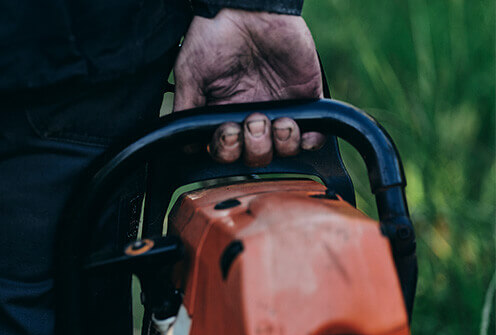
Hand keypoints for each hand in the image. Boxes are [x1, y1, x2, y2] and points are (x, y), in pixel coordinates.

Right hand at [173, 9, 325, 166]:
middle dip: (254, 148)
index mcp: (222, 114)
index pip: (226, 152)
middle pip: (255, 156)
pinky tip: (298, 127)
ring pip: (283, 150)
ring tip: (277, 121)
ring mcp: (278, 109)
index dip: (228, 151)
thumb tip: (184, 145)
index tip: (228, 133)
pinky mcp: (305, 98)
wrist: (248, 7)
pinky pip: (314, 133)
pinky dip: (310, 139)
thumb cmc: (213, 35)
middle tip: (252, 121)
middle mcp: (249, 116)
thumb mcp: (189, 73)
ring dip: (280, 145)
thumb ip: (186, 110)